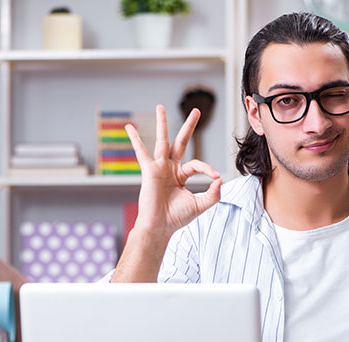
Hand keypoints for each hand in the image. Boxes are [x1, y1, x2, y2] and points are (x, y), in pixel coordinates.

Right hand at [125, 104, 221, 239]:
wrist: (160, 227)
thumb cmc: (176, 218)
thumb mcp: (201, 205)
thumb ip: (213, 193)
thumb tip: (219, 179)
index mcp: (180, 176)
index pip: (196, 164)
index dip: (208, 168)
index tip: (215, 176)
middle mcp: (170, 169)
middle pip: (181, 142)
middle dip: (189, 127)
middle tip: (196, 111)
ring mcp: (159, 168)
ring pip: (162, 141)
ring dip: (162, 124)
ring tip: (161, 107)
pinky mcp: (149, 170)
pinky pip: (141, 152)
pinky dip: (135, 140)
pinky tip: (129, 127)